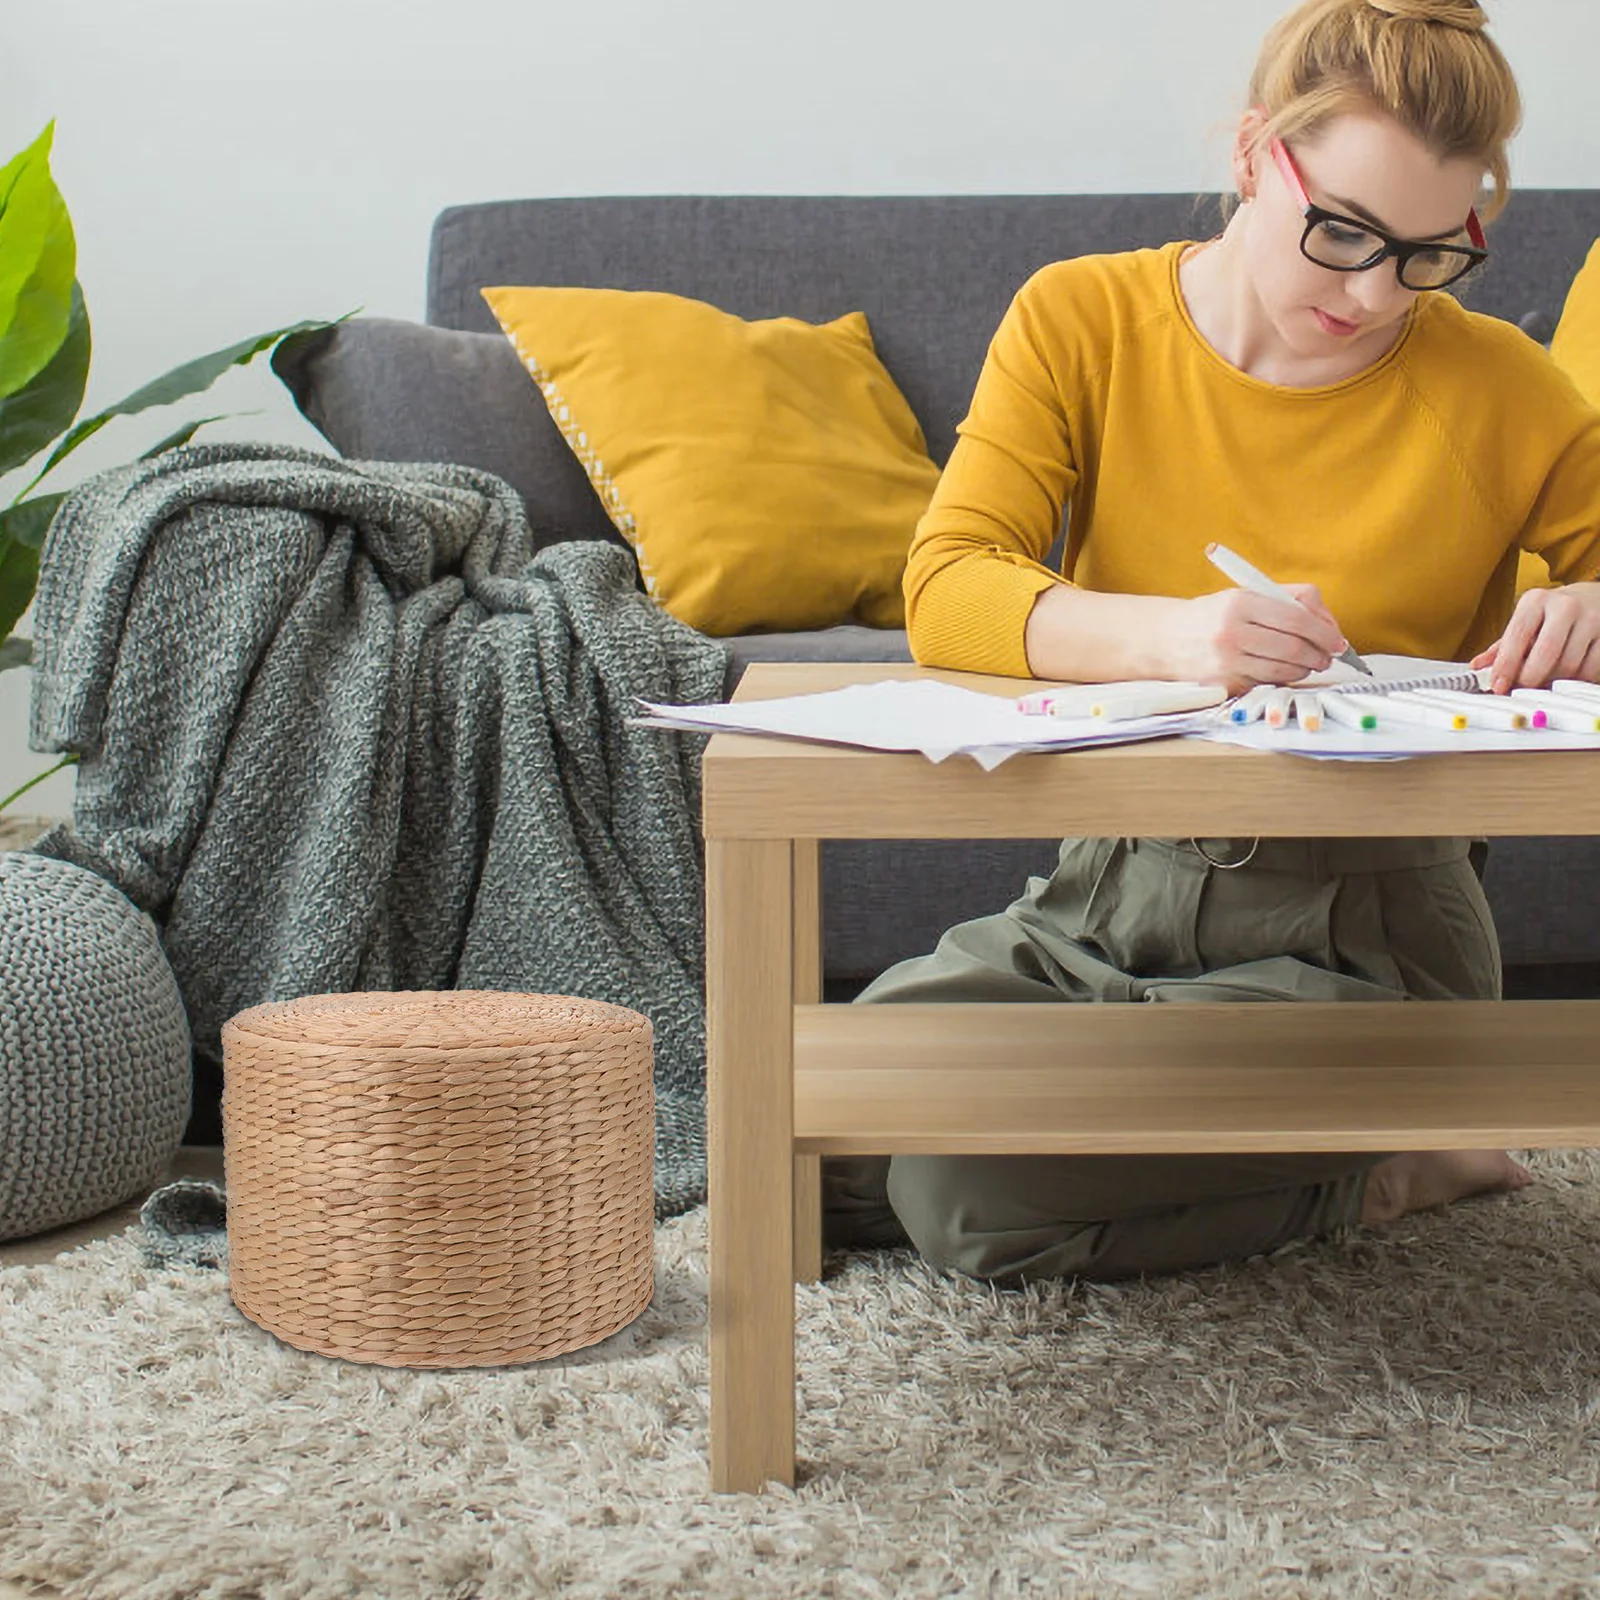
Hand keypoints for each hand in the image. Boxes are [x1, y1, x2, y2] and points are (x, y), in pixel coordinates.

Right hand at [1166, 583, 1348, 693]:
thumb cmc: (1213, 615)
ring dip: (1304, 670)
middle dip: (1319, 655)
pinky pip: (1265, 683)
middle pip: (1293, 648)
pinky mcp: (1223, 684)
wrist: (1166, 638)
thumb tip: (1329, 625)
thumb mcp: (1246, 594)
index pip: (1296, 619)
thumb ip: (1290, 599)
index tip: (1338, 641)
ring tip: (1308, 664)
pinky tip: (1283, 671)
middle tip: (1327, 656)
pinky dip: (1282, 678)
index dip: (1325, 632)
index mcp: (1240, 603)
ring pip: (1283, 670)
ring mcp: (1226, 662)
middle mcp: (1231, 632)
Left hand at [1470, 583, 1599, 693]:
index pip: (1516, 636)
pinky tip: (1567, 678)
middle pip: (1545, 654)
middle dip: (1530, 678)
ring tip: (1544, 682)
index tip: (1498, 686)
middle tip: (1522, 689)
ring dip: (1553, 682)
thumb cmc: (1552, 614)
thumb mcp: (1525, 621)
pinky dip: (1576, 680)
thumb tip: (1476, 667)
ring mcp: (1591, 619)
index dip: (1506, 666)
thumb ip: (1502, 646)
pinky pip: (1591, 669)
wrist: (1595, 597)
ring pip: (1569, 665)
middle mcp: (1565, 606)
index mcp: (1536, 601)